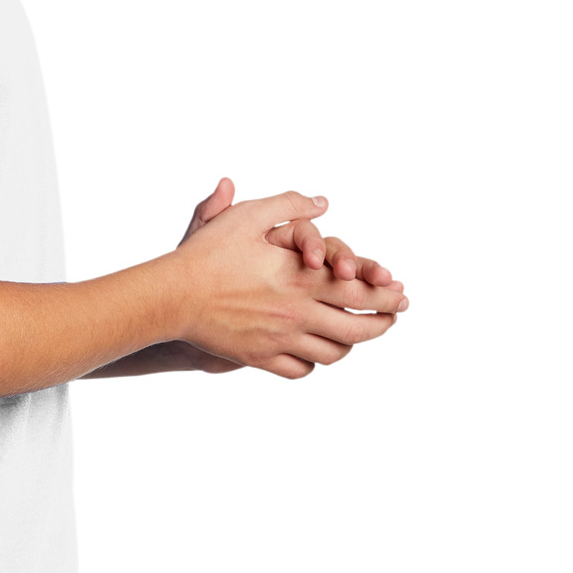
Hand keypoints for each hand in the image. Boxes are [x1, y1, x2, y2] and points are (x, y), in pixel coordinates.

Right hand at [170, 183, 407, 378]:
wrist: (171, 295)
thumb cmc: (208, 253)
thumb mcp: (248, 216)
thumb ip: (289, 206)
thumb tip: (322, 202)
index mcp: (301, 279)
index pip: (361, 292)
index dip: (387, 295)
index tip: (401, 294)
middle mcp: (297, 314)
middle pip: (357, 329)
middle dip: (382, 324)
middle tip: (391, 318)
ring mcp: (279, 340)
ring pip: (332, 354)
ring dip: (351, 344)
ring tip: (356, 335)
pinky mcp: (258, 358)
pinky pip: (300, 370)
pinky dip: (315, 363)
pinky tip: (316, 352)